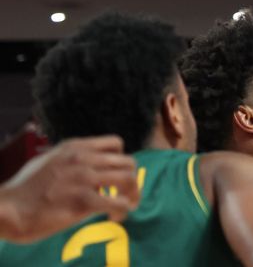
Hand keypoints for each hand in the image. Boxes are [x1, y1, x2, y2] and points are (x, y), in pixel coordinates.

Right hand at [0, 136, 139, 242]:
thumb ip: (70, 160)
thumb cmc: (24, 189)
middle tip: (127, 194)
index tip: (115, 175)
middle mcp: (84, 159)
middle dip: (131, 180)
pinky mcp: (83, 201)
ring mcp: (84, 179)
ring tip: (126, 206)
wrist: (9, 208)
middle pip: (128, 162)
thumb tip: (86, 165)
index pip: (115, 144)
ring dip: (132, 195)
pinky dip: (123, 210)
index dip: (120, 160)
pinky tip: (116, 217)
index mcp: (75, 147)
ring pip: (129, 179)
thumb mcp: (48, 160)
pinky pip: (118, 202)